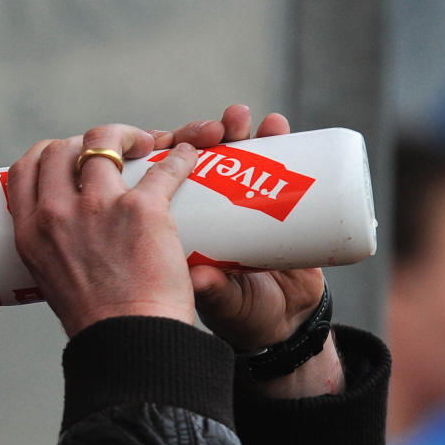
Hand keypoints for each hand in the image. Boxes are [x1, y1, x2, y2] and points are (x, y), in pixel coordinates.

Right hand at [6, 124, 197, 336]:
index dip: (46, 153)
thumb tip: (76, 236)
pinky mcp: (142, 209)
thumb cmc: (100, 323)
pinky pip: (164, 166)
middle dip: (84, 141)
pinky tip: (186, 155)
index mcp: (30, 232)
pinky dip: (179, 156)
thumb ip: (59, 251)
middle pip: (61, 149)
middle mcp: (56, 213)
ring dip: (126, 135)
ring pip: (104, 140)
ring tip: (145, 144)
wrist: (131, 345)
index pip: (24, 169)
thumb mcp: (54, 282)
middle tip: (111, 151)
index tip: (67, 156)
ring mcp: (98, 207)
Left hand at [158, 105, 342, 395]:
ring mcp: (241, 198)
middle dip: (199, 134)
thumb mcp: (219, 303)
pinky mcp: (279, 199)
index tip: (164, 141)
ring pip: (233, 149)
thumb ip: (213, 291)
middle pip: (194, 154)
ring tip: (241, 120)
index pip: (158, 176)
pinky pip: (275, 160)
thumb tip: (201, 277)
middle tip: (212, 132)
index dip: (159, 152)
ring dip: (235, 127)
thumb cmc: (241, 312)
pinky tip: (276, 126)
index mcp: (176, 223)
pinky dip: (275, 138)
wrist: (286, 324)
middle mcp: (206, 204)